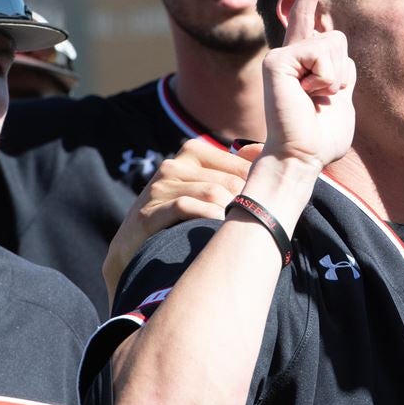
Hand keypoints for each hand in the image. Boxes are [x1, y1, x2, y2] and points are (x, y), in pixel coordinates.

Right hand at [103, 140, 260, 305]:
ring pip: (213, 193)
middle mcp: (175, 164)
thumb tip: (271, 165)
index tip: (268, 212)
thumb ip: (235, 178)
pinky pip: (188, 208)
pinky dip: (208, 220)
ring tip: (240, 236)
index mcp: (194, 152)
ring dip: (231, 216)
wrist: (133, 252)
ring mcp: (160, 186)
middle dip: (247, 206)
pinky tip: (217, 236)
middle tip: (257, 229)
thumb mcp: (206, 193)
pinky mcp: (148, 211)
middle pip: (231, 181)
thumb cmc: (180, 222)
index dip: (258, 189)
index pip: (242, 165)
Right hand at [261, 0, 355, 168]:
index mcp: (303, 61)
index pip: (310, 15)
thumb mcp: (341, 98)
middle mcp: (289, 53)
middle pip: (334, 36)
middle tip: (320, 101)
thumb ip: (341, 71)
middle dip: (339, 72)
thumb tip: (337, 48)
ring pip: (332, 44)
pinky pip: (319, 54)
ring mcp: (280, 55)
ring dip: (335, 77)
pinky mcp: (276, 60)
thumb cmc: (321, 137)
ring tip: (315, 98)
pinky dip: (325, 78)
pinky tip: (308, 94)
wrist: (302, 156)